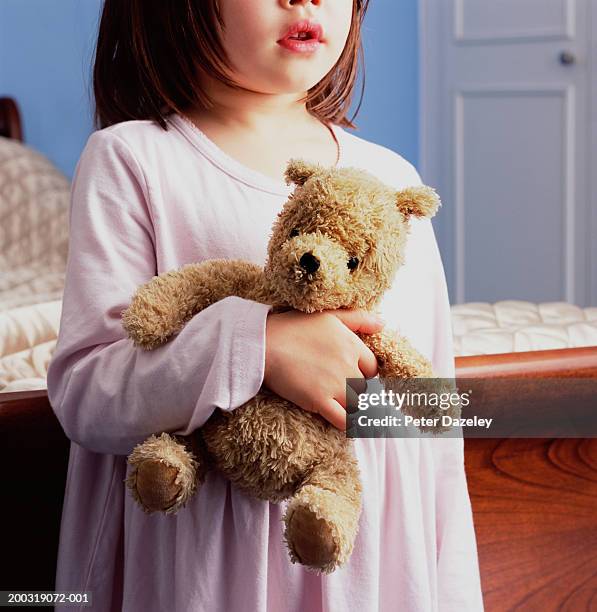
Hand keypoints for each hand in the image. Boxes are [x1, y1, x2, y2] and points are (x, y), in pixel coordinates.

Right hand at [263, 309, 383, 429]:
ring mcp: (334, 384)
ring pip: (356, 404)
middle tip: (339, 391)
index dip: (363, 373)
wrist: (263, 344)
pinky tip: (344, 424)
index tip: (351, 376)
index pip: (372, 368)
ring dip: (350, 407)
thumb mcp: (329, 316)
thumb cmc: (292, 327)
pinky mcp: (319, 401)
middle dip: (354, 390)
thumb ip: (358, 319)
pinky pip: (343, 420)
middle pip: (364, 388)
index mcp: (351, 344)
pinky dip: (347, 425)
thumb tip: (382, 324)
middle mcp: (347, 365)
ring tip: (341, 407)